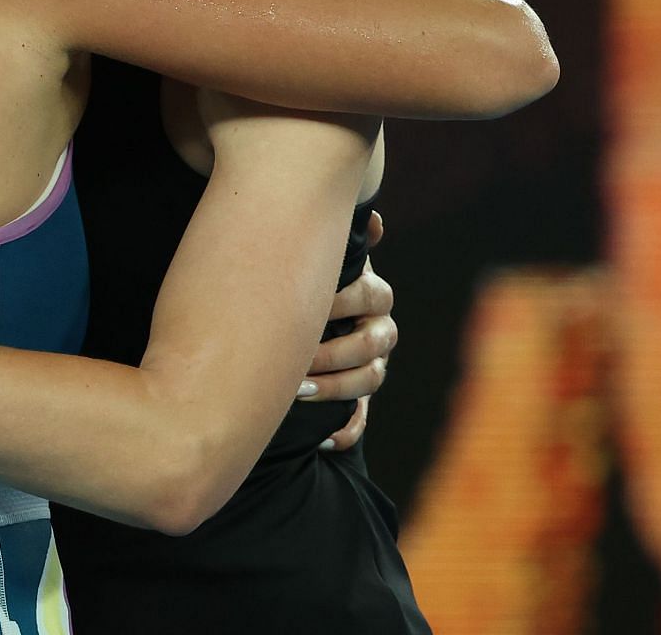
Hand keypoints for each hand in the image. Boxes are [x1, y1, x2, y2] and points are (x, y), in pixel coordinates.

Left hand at [296, 212, 396, 450]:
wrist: (283, 320)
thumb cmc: (298, 280)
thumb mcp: (315, 258)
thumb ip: (340, 241)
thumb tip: (375, 221)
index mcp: (368, 294)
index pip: (372, 296)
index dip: (343, 301)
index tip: (310, 304)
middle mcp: (376, 329)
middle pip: (373, 342)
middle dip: (334, 350)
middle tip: (297, 357)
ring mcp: (370, 365)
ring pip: (369, 380)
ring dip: (336, 388)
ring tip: (298, 391)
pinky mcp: (356, 399)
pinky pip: (360, 420)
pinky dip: (346, 430)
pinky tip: (324, 438)